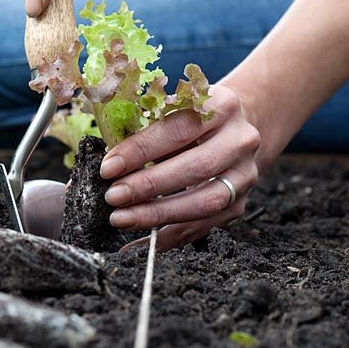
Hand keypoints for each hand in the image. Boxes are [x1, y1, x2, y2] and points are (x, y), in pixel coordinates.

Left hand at [99, 85, 261, 250]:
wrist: (236, 130)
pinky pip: (204, 227)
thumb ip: (143, 130)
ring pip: (205, 202)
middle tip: (113, 197)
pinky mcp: (240, 203)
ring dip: (158, 215)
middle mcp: (240, 141)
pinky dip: (169, 237)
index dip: (141, 150)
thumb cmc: (191, 119)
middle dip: (149, 186)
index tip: (108, 167)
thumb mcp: (172, 111)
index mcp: (221, 107)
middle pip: (196, 168)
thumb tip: (104, 162)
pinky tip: (141, 241)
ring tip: (122, 219)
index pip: (178, 129)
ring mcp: (244, 175)